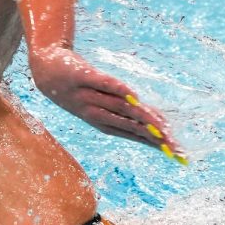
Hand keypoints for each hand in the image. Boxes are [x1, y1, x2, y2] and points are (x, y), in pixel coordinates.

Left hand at [29, 45, 186, 164]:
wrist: (46, 69)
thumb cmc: (80, 89)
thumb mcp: (103, 104)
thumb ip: (129, 113)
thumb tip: (159, 124)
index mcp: (103, 123)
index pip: (135, 135)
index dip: (156, 145)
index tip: (178, 155)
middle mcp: (96, 112)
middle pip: (129, 126)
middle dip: (154, 137)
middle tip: (175, 148)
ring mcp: (88, 95)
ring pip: (119, 107)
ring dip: (141, 117)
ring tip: (163, 128)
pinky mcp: (82, 76)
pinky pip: (102, 83)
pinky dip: (117, 89)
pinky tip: (133, 95)